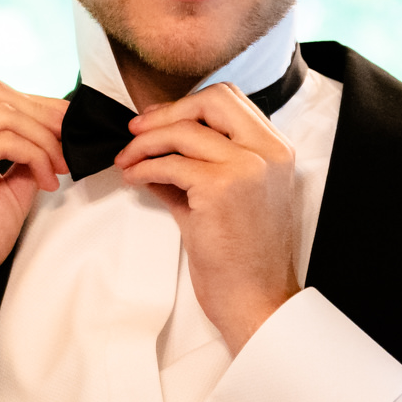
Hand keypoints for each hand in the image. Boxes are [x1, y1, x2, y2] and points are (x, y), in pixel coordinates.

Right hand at [0, 81, 69, 354]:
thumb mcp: (5, 189)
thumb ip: (22, 157)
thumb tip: (54, 136)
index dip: (36, 105)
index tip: (68, 128)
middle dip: (43, 114)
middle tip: (72, 143)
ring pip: (5, 114)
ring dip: (43, 139)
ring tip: (59, 169)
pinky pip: (5, 140)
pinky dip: (35, 155)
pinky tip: (46, 182)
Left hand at [115, 83, 299, 352]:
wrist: (256, 301)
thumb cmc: (241, 258)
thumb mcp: (223, 199)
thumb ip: (196, 166)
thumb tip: (152, 147)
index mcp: (275, 150)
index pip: (229, 100)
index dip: (186, 105)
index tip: (155, 121)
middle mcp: (268, 152)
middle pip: (212, 99)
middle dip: (165, 112)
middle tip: (135, 132)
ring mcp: (248, 167)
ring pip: (183, 130)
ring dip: (144, 143)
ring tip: (126, 160)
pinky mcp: (222, 188)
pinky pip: (169, 164)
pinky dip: (143, 168)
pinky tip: (133, 179)